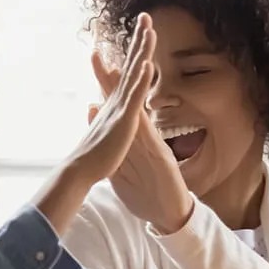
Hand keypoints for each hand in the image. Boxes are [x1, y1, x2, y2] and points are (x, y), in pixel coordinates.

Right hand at [65, 14, 155, 184]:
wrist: (79, 170)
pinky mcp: (123, 119)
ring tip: (149, 29)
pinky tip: (147, 63)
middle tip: (146, 16)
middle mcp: (116, 99)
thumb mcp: (100, 132)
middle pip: (132, 63)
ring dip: (141, 50)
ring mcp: (119, 107)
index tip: (141, 31)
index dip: (135, 50)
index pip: (128, 71)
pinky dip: (141, 79)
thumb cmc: (92, 157)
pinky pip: (134, 96)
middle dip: (139, 39)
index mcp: (115, 103)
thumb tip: (93, 106)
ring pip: (134, 73)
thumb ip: (99, 117)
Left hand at [89, 51, 193, 234]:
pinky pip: (150, 136)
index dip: (108, 87)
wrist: (170, 214)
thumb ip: (115, 154)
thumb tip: (108, 150)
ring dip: (135, 93)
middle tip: (106, 53)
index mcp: (134, 140)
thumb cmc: (149, 192)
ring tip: (128, 64)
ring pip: (141, 113)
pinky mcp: (160, 156)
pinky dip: (143, 119)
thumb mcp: (125, 171)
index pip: (119, 109)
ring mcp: (153, 145)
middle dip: (119, 78)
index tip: (98, 64)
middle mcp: (144, 137)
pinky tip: (137, 104)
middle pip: (130, 104)